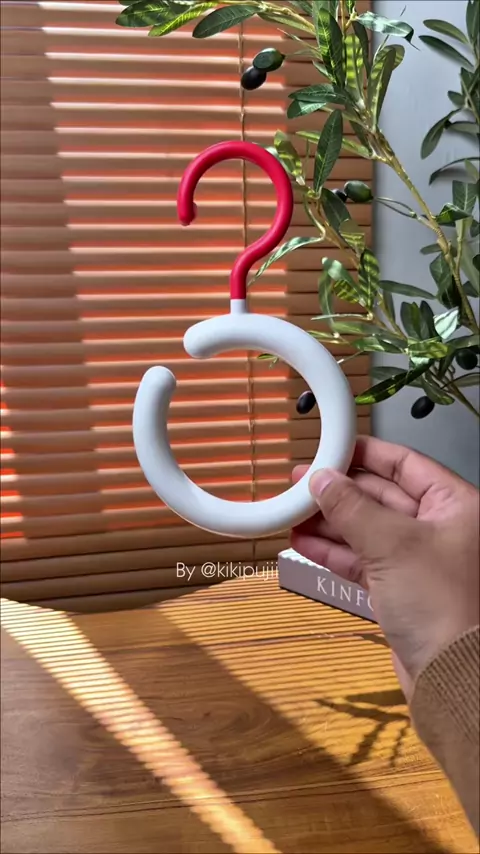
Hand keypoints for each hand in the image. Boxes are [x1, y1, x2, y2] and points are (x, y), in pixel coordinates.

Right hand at [291, 436, 478, 697]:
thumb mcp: (392, 544)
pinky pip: (363, 560)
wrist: (452, 677)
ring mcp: (419, 560)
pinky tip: (303, 543)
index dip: (366, 454)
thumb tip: (321, 478)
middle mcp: (439, 528)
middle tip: (299, 484)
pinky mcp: (401, 589)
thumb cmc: (441, 604)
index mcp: (454, 504)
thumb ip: (352, 507)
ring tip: (292, 513)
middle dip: (340, 491)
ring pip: (368, 529)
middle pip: (382, 496)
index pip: (405, 464)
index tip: (330, 449)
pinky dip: (334, 551)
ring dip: (330, 522)